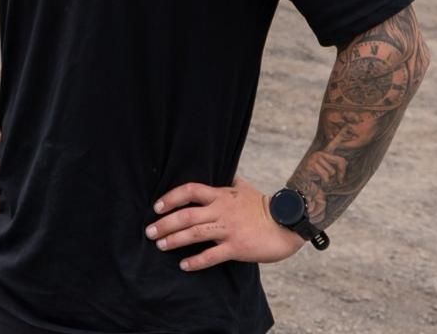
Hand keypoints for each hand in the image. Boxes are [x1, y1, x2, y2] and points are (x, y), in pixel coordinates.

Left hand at [143, 176, 302, 270]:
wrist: (287, 223)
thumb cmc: (264, 206)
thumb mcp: (244, 187)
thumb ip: (228, 181)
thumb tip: (221, 171)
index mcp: (221, 194)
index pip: (190, 190)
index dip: (171, 198)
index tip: (156, 206)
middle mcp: (221, 210)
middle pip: (186, 215)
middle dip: (165, 223)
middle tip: (149, 231)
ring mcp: (228, 229)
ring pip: (194, 233)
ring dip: (174, 240)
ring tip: (160, 245)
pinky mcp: (236, 247)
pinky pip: (211, 256)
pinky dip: (196, 261)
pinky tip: (184, 265)